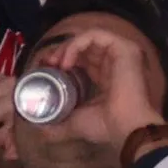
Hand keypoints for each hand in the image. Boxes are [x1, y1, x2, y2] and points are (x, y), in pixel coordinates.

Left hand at [38, 27, 165, 153]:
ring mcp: (121, 53)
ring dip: (67, 46)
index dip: (64, 59)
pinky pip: (95, 35)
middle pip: (85, 46)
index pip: (84, 60)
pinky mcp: (124, 47)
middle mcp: (115, 62)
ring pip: (88, 37)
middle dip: (62, 51)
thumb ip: (60, 124)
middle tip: (47, 63)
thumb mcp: (76, 122)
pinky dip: (76, 44)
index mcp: (107, 77)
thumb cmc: (106, 126)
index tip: (46, 68)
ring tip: (54, 62)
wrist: (127, 128)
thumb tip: (41, 131)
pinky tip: (66, 61)